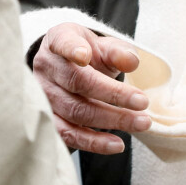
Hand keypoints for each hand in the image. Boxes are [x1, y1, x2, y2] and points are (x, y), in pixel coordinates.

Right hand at [32, 22, 150, 153]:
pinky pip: (68, 135)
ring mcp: (42, 95)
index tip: (85, 56)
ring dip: (110, 120)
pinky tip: (116, 144)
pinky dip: (93, 142)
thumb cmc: (90, 53)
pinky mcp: (47, 120)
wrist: (71, 68)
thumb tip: (131, 62)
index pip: (63, 42)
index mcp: (58, 39)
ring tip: (140, 123)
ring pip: (75, 111)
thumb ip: (118, 51)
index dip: (72, 49)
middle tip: (143, 102)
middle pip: (78, 82)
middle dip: (113, 94)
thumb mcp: (104, 46)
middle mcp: (46, 66)